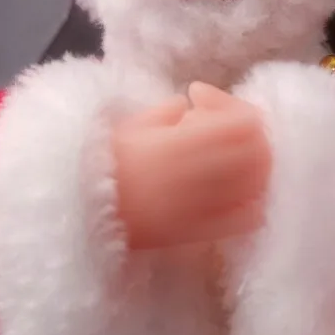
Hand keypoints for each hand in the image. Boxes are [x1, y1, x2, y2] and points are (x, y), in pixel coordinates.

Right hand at [113, 85, 269, 249]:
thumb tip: (184, 105)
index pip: (241, 123)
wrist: (76, 215)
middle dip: (250, 135)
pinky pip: (244, 219)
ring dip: (253, 165)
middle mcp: (196, 176)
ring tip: (232, 157)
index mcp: (179, 145)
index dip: (235, 106)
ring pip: (257, 184)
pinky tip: (239, 192)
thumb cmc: (98, 165)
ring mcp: (201, 207)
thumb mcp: (127, 127)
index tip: (204, 100)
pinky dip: (252, 202)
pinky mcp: (200, 233)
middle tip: (228, 128)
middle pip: (257, 152)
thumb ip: (162, 113)